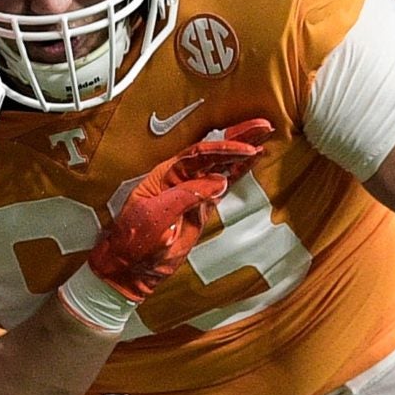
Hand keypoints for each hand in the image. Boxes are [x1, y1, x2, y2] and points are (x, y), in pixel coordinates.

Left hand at [60, 124, 273, 331]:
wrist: (130, 269)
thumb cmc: (134, 241)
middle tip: (262, 125)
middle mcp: (180, 179)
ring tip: (264, 136)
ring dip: (242, 151)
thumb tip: (219, 182)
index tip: (246, 148)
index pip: (199, 155)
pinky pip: (223, 185)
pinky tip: (252, 162)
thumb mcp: (155, 217)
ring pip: (221, 166)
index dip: (224, 149)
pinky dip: (239, 172)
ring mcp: (193, 193)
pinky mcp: (201, 208)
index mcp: (166, 175)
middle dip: (238, 138)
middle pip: (213, 152)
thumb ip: (185, 197)